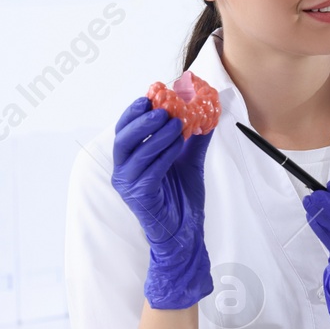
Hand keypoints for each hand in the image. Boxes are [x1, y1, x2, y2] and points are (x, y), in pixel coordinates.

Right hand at [110, 97, 214, 309]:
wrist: (185, 233)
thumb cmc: (182, 198)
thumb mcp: (189, 161)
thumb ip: (194, 138)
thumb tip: (207, 110)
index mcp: (130, 161)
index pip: (125, 130)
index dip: (134, 111)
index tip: (150, 95)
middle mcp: (123, 172)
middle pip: (123, 139)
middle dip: (141, 120)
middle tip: (163, 108)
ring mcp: (128, 186)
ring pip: (136, 153)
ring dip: (157, 135)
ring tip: (178, 123)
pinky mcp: (139, 198)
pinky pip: (149, 172)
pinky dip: (164, 154)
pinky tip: (179, 145)